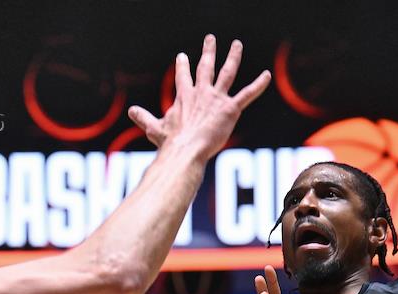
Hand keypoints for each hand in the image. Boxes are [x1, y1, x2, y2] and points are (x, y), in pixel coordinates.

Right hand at [128, 36, 269, 161]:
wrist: (185, 150)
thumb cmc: (170, 142)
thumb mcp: (154, 128)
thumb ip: (144, 118)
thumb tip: (130, 111)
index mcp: (184, 96)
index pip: (183, 76)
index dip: (183, 66)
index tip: (182, 56)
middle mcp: (201, 92)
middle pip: (205, 66)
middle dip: (208, 51)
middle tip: (211, 39)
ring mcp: (216, 99)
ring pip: (227, 72)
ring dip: (233, 57)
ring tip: (237, 45)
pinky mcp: (230, 109)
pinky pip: (247, 94)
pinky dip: (258, 85)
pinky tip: (267, 75)